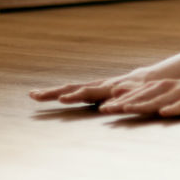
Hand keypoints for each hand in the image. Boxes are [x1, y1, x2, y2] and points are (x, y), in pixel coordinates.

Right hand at [29, 70, 147, 104]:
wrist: (146, 80)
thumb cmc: (143, 89)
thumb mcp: (138, 92)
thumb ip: (127, 93)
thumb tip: (115, 94)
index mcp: (108, 88)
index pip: (89, 92)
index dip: (76, 96)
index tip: (62, 99)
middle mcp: (97, 86)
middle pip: (73, 88)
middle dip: (53, 92)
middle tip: (34, 95)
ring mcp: (93, 87)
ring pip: (70, 88)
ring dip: (52, 92)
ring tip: (33, 94)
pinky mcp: (92, 90)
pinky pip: (73, 91)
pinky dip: (59, 92)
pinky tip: (47, 95)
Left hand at [99, 76, 179, 117]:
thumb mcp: (167, 94)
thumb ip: (149, 98)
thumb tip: (127, 103)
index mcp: (159, 87)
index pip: (135, 95)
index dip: (118, 101)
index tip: (101, 108)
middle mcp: (166, 88)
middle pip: (141, 97)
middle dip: (122, 103)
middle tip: (104, 110)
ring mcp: (178, 94)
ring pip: (157, 100)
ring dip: (142, 105)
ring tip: (127, 109)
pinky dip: (172, 109)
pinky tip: (164, 114)